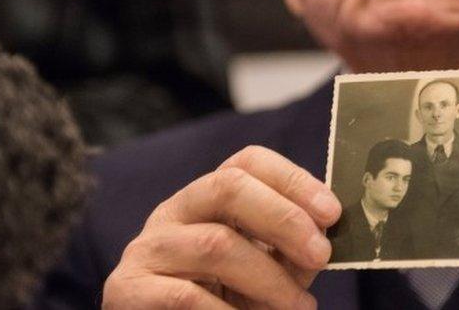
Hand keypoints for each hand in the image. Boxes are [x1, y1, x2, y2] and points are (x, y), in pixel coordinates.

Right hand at [104, 146, 341, 308]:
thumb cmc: (225, 303)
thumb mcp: (264, 269)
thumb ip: (290, 250)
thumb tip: (326, 238)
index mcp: (208, 198)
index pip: (247, 162)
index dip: (293, 180)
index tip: (332, 213)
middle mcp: (174, 211)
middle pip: (228, 187)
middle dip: (284, 218)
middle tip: (321, 255)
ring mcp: (147, 249)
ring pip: (215, 244)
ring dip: (269, 278)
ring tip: (298, 307)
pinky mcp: (126, 289)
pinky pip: (186, 295)